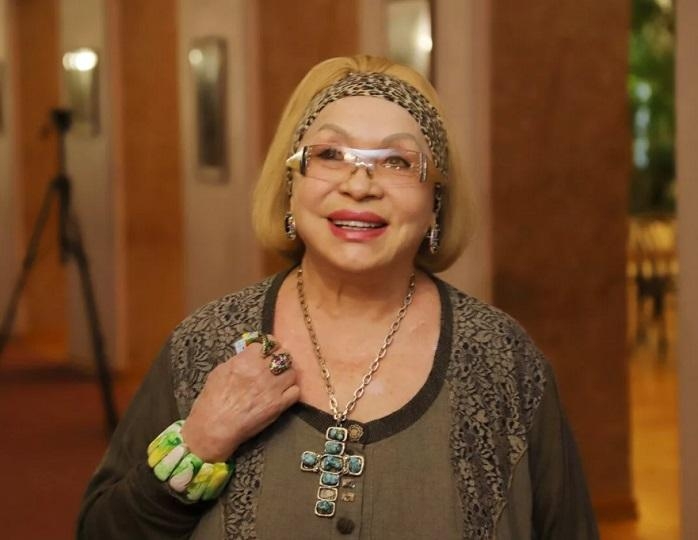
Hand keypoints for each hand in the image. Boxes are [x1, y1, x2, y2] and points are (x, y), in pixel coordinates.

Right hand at [180, 336, 299, 461]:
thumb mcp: (220, 371)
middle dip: (281, 358)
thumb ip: (238, 360)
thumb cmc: (212, 400)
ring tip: (281, 380)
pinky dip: (292, 391)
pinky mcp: (279, 405)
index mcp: (247, 360)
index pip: (268, 343)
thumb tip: (249, 356)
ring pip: (293, 372)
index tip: (269, 351)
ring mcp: (273, 387)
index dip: (270, 346)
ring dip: (287, 375)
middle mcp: (263, 370)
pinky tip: (284, 394)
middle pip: (284, 355)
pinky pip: (296, 391)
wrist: (215, 426)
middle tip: (277, 364)